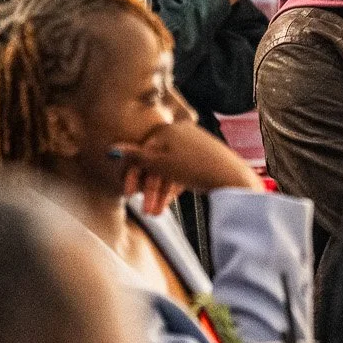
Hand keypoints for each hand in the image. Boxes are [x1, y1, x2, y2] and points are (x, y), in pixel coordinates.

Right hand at [113, 120, 261, 209]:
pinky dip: (174, 186)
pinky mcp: (204, 157)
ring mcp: (193, 144)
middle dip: (150, 189)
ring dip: (161, 192)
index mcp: (167, 130)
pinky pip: (182, 171)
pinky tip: (169, 203)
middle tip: (146, 210)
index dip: (133, 175)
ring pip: (170, 169)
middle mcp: (180, 133)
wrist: (230, 176)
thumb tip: (111, 150)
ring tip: (157, 213)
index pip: (142, 153)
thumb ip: (135, 157)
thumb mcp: (159, 164)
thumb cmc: (194, 167)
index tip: (127, 194)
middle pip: (157, 163)